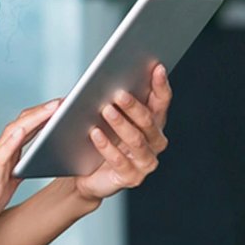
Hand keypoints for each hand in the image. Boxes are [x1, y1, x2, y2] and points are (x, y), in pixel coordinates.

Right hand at [0, 97, 61, 244]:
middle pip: (22, 124)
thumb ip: (17, 168)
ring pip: (13, 134)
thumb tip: (38, 159)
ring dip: (34, 118)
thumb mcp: (4, 184)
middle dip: (44, 111)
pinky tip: (21, 131)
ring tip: (53, 107)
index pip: (25, 129)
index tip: (64, 105)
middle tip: (66, 99)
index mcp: (3, 156)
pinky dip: (10, 142)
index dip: (44, 116)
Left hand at [71, 63, 172, 203]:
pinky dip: (108, 147)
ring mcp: (146, 161)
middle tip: (118, 93)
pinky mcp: (132, 178)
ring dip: (121, 124)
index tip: (157, 67)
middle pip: (148, 120)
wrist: (83, 173)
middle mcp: (154, 141)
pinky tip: (95, 134)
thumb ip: (106, 99)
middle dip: (134, 105)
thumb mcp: (100, 115)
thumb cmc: (96, 137)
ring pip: (137, 140)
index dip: (161, 85)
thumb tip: (102, 80)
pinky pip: (121, 161)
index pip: (161, 101)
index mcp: (152, 121)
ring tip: (105, 110)